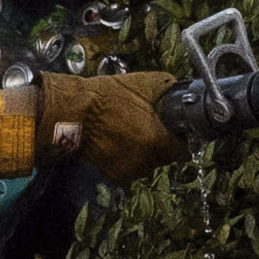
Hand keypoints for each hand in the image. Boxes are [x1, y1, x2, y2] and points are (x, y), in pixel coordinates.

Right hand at [34, 70, 180, 170]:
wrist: (74, 112)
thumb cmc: (108, 96)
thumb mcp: (144, 83)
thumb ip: (168, 89)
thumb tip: (181, 92)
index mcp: (157, 140)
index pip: (185, 152)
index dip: (183, 141)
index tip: (178, 133)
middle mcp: (146, 160)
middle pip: (166, 158)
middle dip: (163, 145)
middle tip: (151, 129)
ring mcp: (129, 170)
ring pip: (148, 165)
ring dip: (146, 154)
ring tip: (133, 136)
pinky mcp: (114, 175)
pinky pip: (130, 170)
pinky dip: (128, 161)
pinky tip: (119, 146)